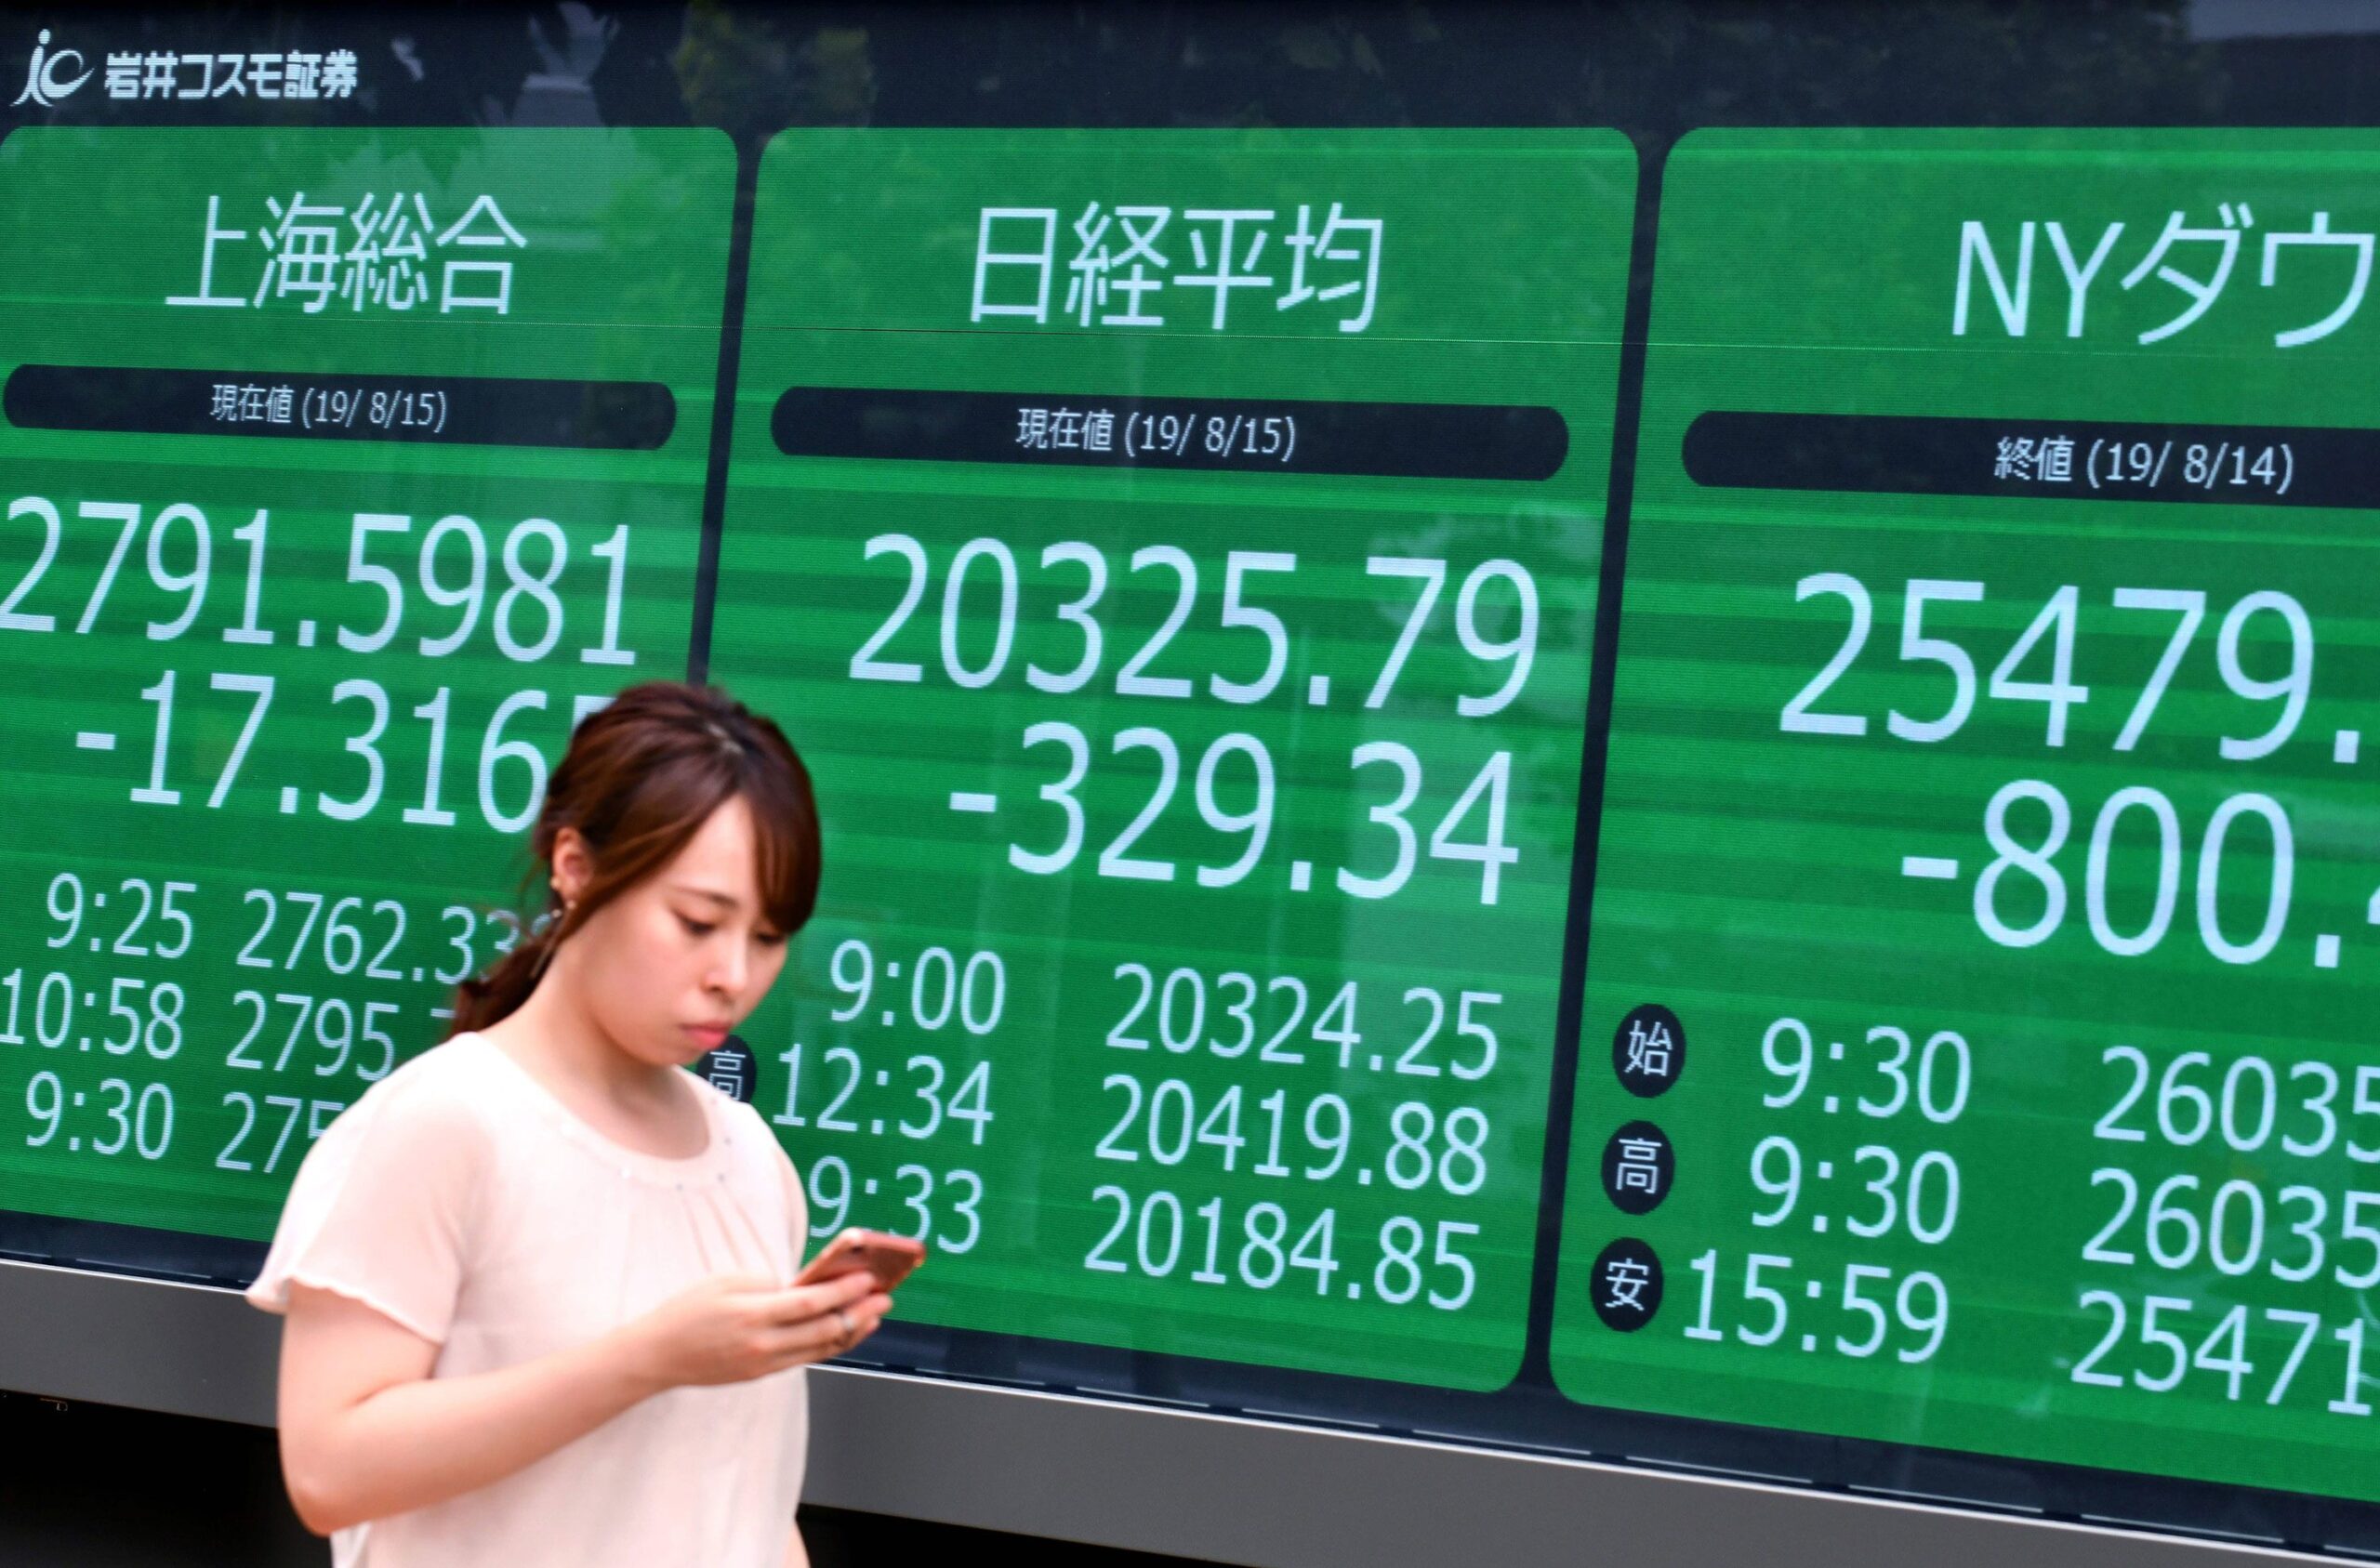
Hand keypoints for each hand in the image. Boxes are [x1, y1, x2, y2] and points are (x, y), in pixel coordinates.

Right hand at [619, 1270, 891, 1393]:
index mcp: (752, 1315)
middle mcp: (762, 1345)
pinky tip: (845, 1331)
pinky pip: (805, 1359)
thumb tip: (805, 1286)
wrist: (656, 1356)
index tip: (869, 1279)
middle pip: (825, 1330)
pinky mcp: (761, 1374)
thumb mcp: (724, 1281)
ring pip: (820, 1350)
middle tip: (885, 1296)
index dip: (845, 1291)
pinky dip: (830, 1345)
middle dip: (860, 1312)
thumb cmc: (687, 1310)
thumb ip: (768, 1283)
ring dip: (853, 1331)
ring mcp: (763, 1364)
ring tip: (875, 1315)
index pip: (811, 1303)